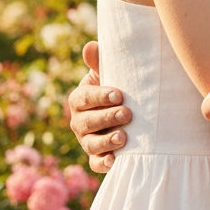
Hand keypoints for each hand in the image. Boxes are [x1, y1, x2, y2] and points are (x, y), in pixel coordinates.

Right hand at [67, 41, 130, 172]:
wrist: (130, 109)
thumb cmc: (119, 86)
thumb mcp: (112, 73)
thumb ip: (101, 62)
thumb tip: (91, 46)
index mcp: (80, 99)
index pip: (84, 98)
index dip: (99, 97)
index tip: (119, 94)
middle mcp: (80, 121)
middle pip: (87, 122)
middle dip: (106, 118)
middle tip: (127, 113)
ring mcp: (87, 141)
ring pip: (91, 144)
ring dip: (106, 141)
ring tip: (124, 137)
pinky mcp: (97, 157)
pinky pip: (95, 163)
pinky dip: (103, 163)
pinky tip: (115, 160)